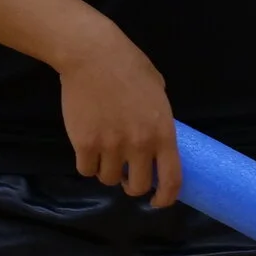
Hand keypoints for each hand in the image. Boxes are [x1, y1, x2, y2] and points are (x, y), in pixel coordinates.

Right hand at [56, 27, 181, 205]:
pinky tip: (88, 149)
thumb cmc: (128, 65)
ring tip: (104, 153)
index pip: (171, 179)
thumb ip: (158, 119)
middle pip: (136, 186)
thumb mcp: (157, 91)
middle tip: (125, 173)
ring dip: (107, 171)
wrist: (92, 54)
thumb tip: (155, 138)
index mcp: (163, 132)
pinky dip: (87, 163)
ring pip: (108, 179)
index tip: (158, 201)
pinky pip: (86, 169)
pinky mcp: (84, 143)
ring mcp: (110, 146)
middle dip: (131, 184)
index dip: (166, 197)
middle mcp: (139, 144)